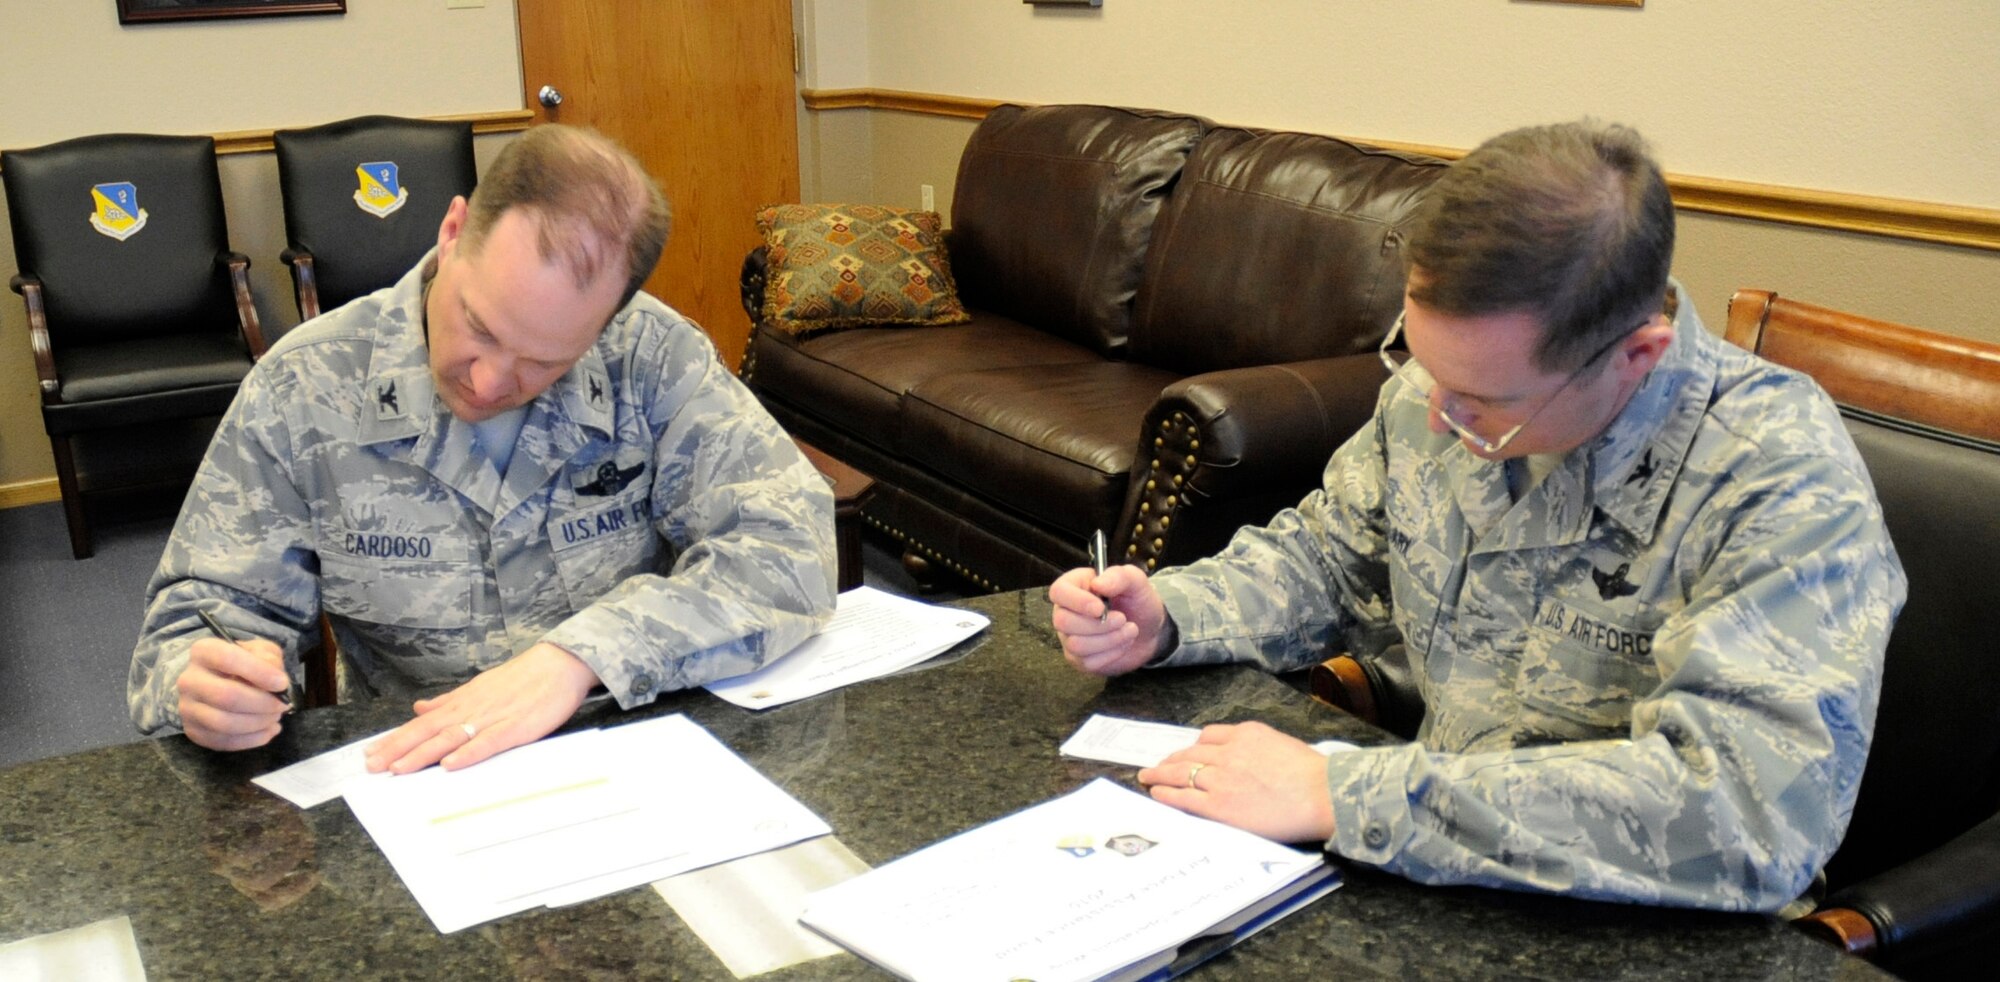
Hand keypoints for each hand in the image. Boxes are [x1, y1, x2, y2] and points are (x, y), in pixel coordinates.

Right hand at [177, 635, 290, 750]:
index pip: (227, 659)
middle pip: (226, 696)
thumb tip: (276, 680)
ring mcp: (188, 708)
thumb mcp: (258, 650)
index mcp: (203, 652)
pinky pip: (224, 742)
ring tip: (275, 717)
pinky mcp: (193, 731)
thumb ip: (269, 658)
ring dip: (259, 723)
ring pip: (225, 723)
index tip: (282, 683)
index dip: (258, 672)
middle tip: (282, 705)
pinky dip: (253, 739)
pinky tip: (269, 731)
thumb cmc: (243, 664)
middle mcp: (189, 680)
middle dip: (262, 703)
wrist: (215, 682)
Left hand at [364, 642, 598, 773]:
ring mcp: (493, 718)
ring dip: (423, 753)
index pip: (421, 723)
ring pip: (451, 737)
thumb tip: (419, 708)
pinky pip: (488, 742)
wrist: (560, 664)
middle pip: (428, 731)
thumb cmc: (522, 678)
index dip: (395, 739)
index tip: (371, 754)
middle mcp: (471, 708)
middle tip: (372, 767)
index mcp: (462, 701)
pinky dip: (468, 752)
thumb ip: (449, 701)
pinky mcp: (516, 727)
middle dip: (398, 749)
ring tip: (399, 769)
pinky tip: (451, 764)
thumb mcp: (479, 686)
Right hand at [1048, 564, 1169, 675]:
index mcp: (1074, 586)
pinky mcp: (1079, 659)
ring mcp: (1069, 637)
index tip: (1100, 608)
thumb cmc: (1137, 602)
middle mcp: (1066, 611)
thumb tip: (1098, 583)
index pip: (1058, 592)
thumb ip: (1119, 576)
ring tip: (1130, 630)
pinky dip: (1111, 653)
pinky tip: (1123, 643)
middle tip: (1123, 619)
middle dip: (1098, 625)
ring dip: (1109, 639)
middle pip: (1063, 622)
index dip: (1077, 602)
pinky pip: (1087, 661)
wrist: (1149, 630)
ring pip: (1076, 644)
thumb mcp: (1136, 582)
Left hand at [1137, 721, 1334, 843]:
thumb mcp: (1281, 744)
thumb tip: (1246, 758)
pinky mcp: (1218, 805)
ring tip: (1148, 777)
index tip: (1186, 754)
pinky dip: (1166, 793)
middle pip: (1189, 753)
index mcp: (1246, 734)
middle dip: (1171, 760)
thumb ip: (1258, 747)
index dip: (1193, 747)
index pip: (1209, 737)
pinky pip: (1183, 797)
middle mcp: (1228, 752)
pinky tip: (1157, 793)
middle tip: (1157, 766)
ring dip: (1160, 774)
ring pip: (1181, 772)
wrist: (1323, 795)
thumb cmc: (1313, 775)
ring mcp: (1220, 778)